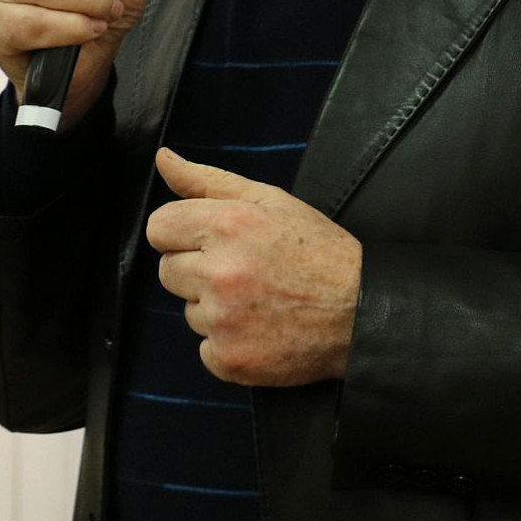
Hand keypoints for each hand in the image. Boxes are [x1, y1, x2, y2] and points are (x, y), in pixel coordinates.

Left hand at [147, 148, 361, 385]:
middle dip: (198, 269)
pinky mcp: (230, 360)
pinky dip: (228, 343)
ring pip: (188, 311)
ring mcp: (223, 321)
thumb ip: (207, 181)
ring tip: (260, 300)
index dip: (183, 233)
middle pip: (167, 270)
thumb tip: (164, 159)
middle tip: (245, 270)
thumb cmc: (318, 252)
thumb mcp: (270, 201)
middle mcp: (219, 274)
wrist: (362, 312)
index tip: (210, 241)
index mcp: (227, 226)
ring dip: (214, 308)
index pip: (158, 228)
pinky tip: (262, 329)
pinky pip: (205, 349)